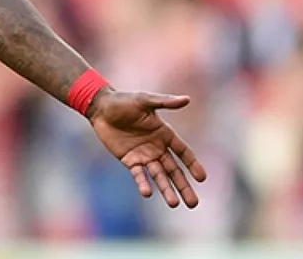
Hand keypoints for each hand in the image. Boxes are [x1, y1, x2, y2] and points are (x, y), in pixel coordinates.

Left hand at [87, 89, 207, 208]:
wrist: (100, 107)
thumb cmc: (124, 101)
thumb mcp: (144, 100)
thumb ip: (165, 102)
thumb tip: (187, 99)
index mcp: (165, 133)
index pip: (183, 152)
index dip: (192, 164)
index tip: (202, 178)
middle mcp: (157, 147)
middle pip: (174, 170)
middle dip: (183, 186)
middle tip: (193, 204)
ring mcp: (144, 155)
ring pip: (159, 176)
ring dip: (166, 189)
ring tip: (175, 204)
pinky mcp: (130, 160)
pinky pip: (139, 174)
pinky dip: (143, 183)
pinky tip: (148, 193)